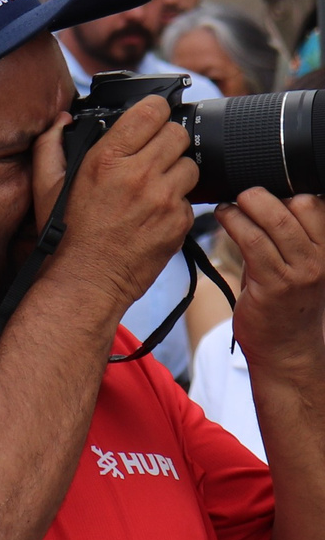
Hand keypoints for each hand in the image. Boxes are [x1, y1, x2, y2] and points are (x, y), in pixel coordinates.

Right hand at [34, 96, 194, 316]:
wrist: (86, 280)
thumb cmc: (65, 234)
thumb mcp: (45, 186)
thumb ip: (50, 145)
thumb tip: (61, 120)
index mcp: (108, 159)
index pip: (153, 111)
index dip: (155, 110)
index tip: (151, 117)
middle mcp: (140, 175)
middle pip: (178, 134)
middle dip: (166, 141)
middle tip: (150, 157)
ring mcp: (164, 199)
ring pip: (191, 165)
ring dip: (176, 172)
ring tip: (153, 188)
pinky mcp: (180, 222)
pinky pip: (190, 199)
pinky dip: (177, 203)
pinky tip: (154, 214)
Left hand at [218, 188, 324, 370]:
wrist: (286, 350)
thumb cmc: (283, 305)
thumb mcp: (294, 266)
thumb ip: (283, 237)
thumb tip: (258, 200)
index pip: (316, 204)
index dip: (288, 190)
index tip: (264, 189)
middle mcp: (319, 258)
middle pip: (301, 206)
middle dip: (266, 193)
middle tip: (243, 194)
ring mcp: (300, 272)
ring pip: (276, 222)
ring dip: (247, 206)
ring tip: (229, 206)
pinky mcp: (274, 284)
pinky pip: (253, 243)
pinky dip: (235, 224)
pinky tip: (224, 218)